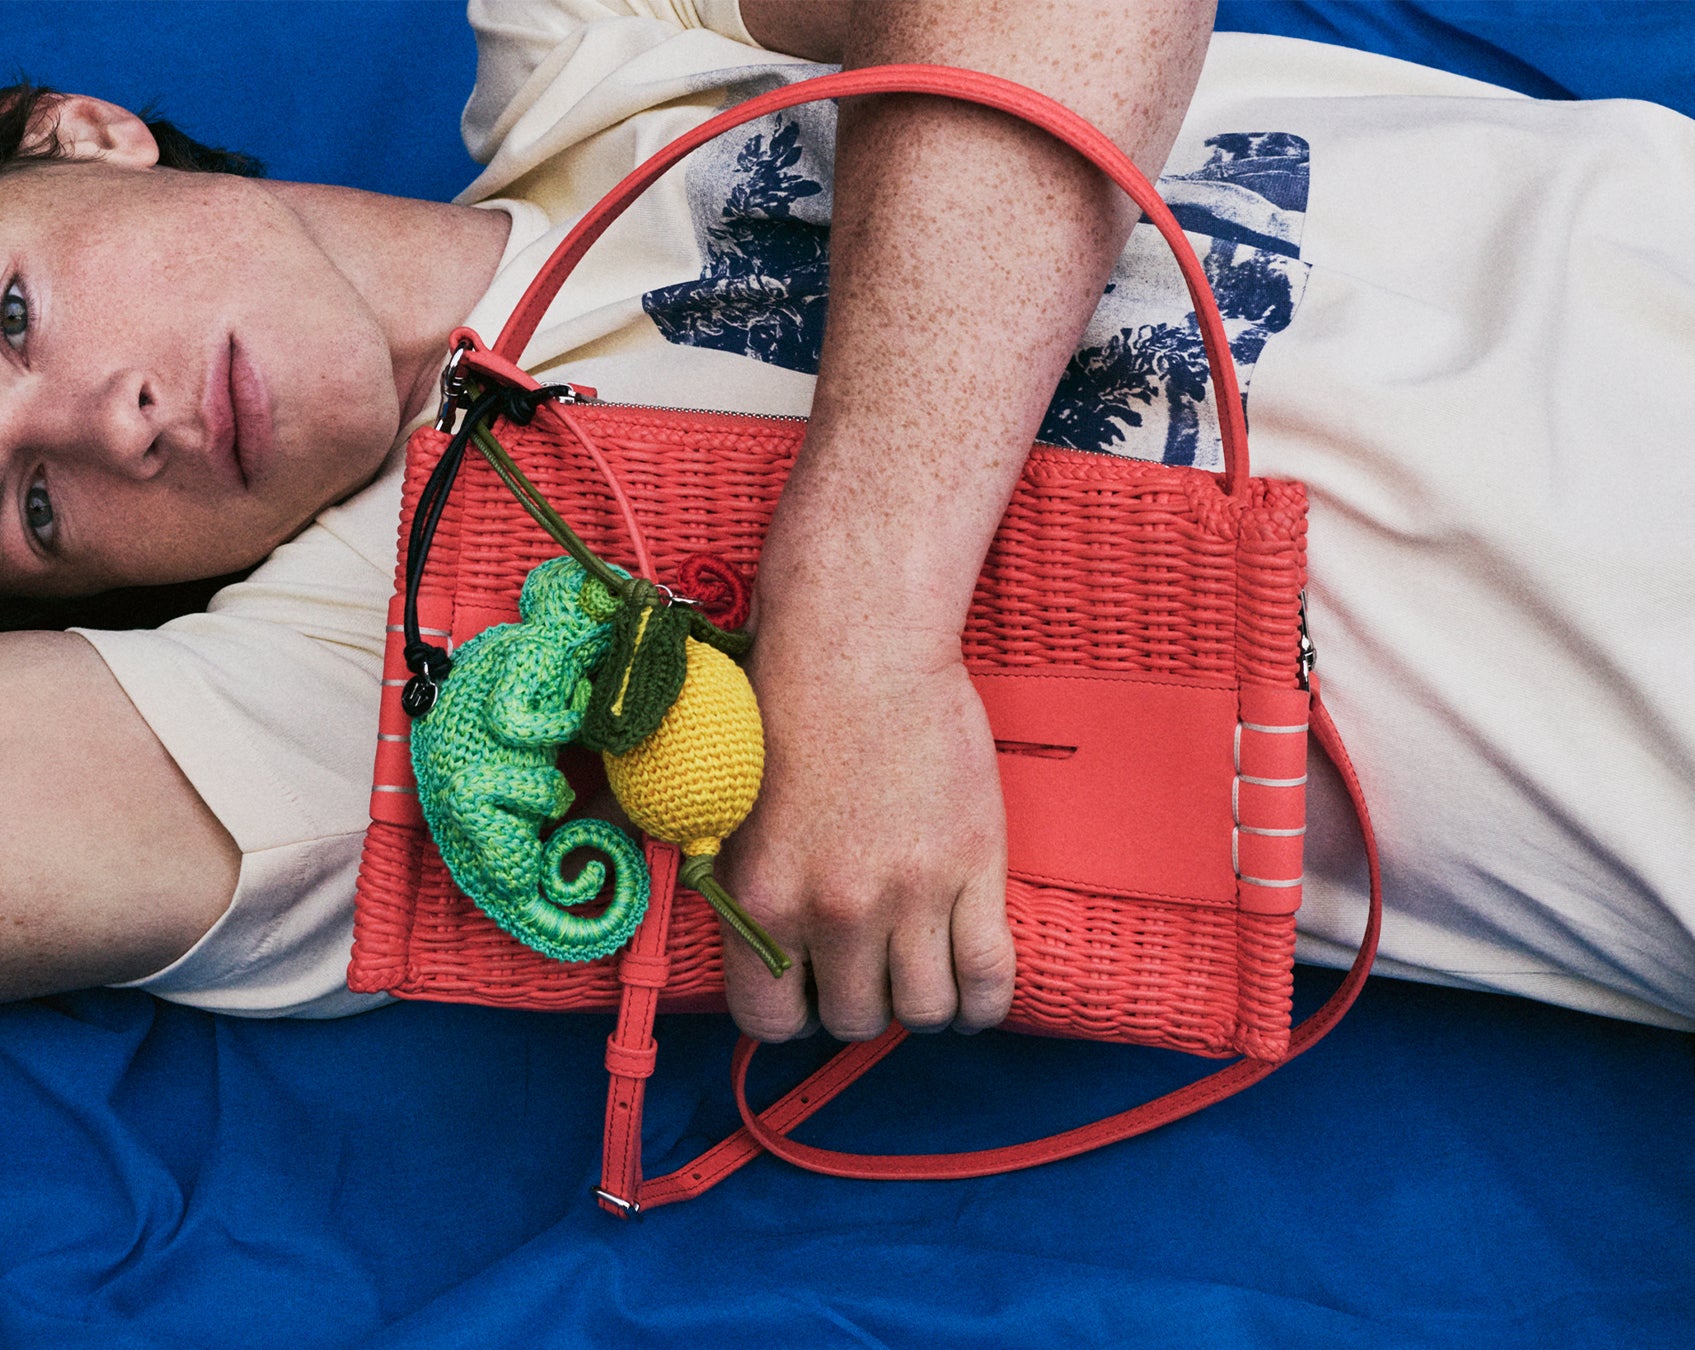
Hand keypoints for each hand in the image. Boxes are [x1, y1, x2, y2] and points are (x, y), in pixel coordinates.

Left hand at [718, 612, 1015, 1041]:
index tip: (809, 987)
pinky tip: (972, 983)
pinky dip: (984, 1000)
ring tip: (920, 967)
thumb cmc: (788, 713)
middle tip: (868, 963)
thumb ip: (732, 892)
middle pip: (855, 1020)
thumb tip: (742, 950)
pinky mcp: (975, 869)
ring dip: (922, 1001)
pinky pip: (990, 978)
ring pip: (925, 1011)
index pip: (769, 1021)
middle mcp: (834, 910)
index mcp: (762, 898)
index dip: (792, 1011)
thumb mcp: (730, 811)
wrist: (862, 644)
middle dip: (860, 1001)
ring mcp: (911, 894)